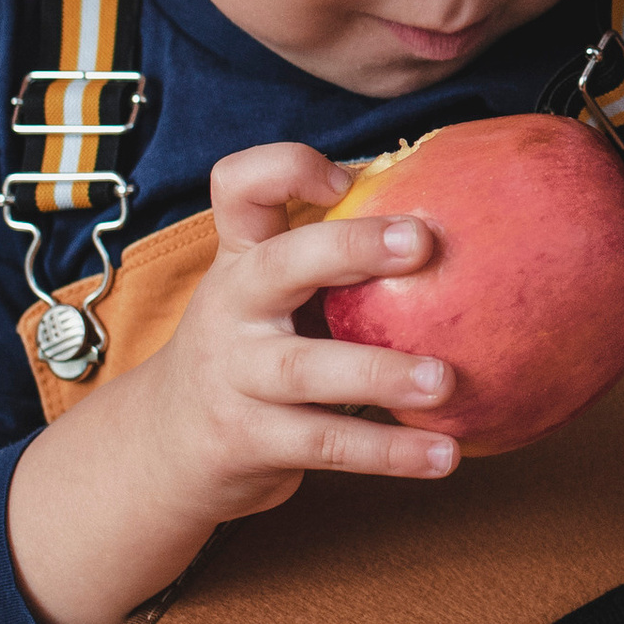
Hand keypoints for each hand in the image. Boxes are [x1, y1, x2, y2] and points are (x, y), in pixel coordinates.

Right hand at [4, 141, 463, 623]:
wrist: (165, 448)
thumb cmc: (251, 352)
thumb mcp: (269, 295)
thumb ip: (333, 262)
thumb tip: (458, 217)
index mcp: (242, 258)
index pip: (239, 187)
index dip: (287, 168)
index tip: (348, 179)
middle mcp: (232, 307)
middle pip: (280, 265)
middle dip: (350, 247)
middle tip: (424, 241)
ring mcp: (237, 375)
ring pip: (308, 370)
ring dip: (381, 373)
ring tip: (445, 382)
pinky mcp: (248, 440)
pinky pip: (326, 442)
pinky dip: (388, 451)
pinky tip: (443, 455)